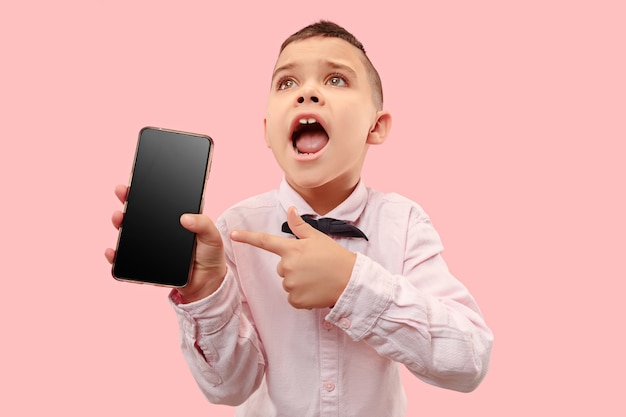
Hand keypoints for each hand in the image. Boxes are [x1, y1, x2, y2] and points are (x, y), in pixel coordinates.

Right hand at [104, 185, 226, 302]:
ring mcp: (150, 247)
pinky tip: (112, 252)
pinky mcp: (145, 265)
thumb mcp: (212, 236)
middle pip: (138, 214)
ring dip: (119, 224)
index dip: (144, 191)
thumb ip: (204, 224)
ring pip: (129, 234)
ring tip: (118, 218)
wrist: (207, 281)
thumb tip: (185, 218)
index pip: (156, 202)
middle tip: (122, 192)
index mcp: (173, 220)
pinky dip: (116, 257)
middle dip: (127, 202)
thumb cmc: (210, 254)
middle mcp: (159, 231)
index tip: (135, 182)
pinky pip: (127, 261)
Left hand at [230, 206, 355, 308]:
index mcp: (291, 249)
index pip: (265, 241)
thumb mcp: (318, 237)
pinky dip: (302, 296)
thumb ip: (300, 226)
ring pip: (287, 283)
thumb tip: (290, 209)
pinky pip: (293, 298)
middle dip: (294, 267)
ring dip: (299, 282)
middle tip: (313, 266)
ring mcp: (290, 284)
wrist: (350, 280)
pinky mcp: (296, 300)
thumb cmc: (335, 257)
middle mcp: (287, 267)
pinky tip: (315, 290)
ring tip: (317, 278)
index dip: (247, 237)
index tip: (233, 234)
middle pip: (281, 267)